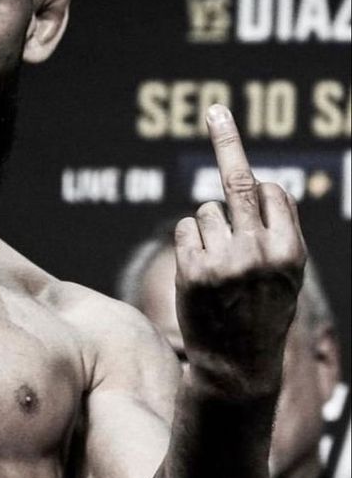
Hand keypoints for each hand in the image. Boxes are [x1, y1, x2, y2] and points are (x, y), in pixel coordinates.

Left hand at [175, 104, 305, 401]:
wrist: (236, 367)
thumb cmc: (262, 313)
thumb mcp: (285, 275)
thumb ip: (275, 232)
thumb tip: (253, 185)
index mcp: (291, 251)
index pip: (271, 192)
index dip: (259, 192)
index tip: (239, 147)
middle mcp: (261, 252)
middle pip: (239, 182)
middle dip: (227, 140)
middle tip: (216, 110)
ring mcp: (225, 260)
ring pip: (206, 212)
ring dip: (208, 230)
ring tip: (219, 269)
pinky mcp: (193, 269)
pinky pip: (185, 229)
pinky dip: (189, 242)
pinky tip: (199, 272)